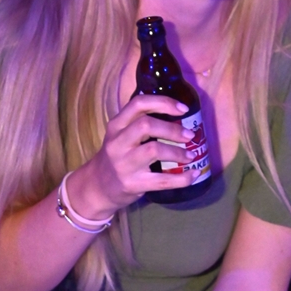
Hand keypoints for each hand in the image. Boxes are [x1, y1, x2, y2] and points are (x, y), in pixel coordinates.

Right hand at [70, 96, 198, 216]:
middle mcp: (117, 142)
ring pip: (153, 150)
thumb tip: (176, 111)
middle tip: (190, 135)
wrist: (97, 187)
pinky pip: (161, 180)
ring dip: (177, 152)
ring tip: (190, 155)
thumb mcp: (120, 135)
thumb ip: (138, 122)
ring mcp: (124, 164)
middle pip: (146, 125)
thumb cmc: (116, 156)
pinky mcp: (132, 184)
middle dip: (172, 129)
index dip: (163, 102)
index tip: (183, 109)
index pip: (138, 104)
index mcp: (116, 125)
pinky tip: (192, 175)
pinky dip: (181, 178)